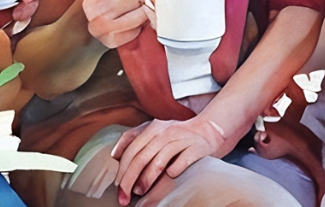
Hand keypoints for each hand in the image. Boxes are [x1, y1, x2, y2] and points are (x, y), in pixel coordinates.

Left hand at [111, 117, 226, 204]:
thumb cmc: (179, 136)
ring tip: (141, 190)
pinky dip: (174, 171)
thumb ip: (135, 139)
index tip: (118, 187)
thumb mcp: (155, 132)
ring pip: (159, 160)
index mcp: (154, 127)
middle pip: (141, 157)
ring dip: (147, 178)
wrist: (210, 129)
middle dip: (129, 179)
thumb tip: (114, 155)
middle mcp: (166, 131)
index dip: (122, 170)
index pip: (132, 150)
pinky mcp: (196, 148)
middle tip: (125, 196)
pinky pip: (181, 162)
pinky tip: (170, 177)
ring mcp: (182, 139)